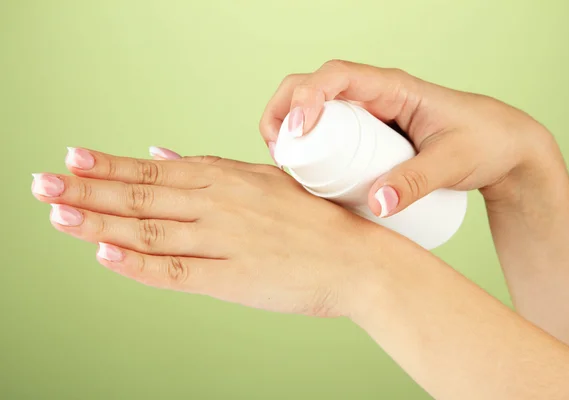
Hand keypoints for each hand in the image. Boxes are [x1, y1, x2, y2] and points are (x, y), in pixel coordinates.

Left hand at [31, 148, 398, 317]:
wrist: (358, 258)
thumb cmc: (315, 220)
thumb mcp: (265, 180)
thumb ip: (211, 171)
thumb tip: (163, 154)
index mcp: (229, 178)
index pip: (156, 169)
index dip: (110, 166)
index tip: (73, 160)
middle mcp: (220, 205)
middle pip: (141, 197)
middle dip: (87, 191)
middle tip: (44, 184)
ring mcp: (224, 242)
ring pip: (148, 232)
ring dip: (98, 224)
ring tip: (59, 216)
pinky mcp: (232, 280)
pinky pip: (174, 272)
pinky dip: (137, 264)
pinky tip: (106, 256)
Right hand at [259, 60, 557, 216]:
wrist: (505, 147)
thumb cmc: (486, 142)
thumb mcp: (454, 162)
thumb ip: (417, 182)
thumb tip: (375, 204)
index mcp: (394, 88)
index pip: (338, 76)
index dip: (308, 96)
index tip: (297, 131)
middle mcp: (376, 94)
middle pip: (313, 86)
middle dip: (284, 110)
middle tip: (278, 150)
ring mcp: (371, 114)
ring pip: (316, 106)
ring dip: (289, 125)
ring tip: (285, 162)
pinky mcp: (370, 135)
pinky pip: (329, 129)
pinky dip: (307, 143)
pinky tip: (304, 170)